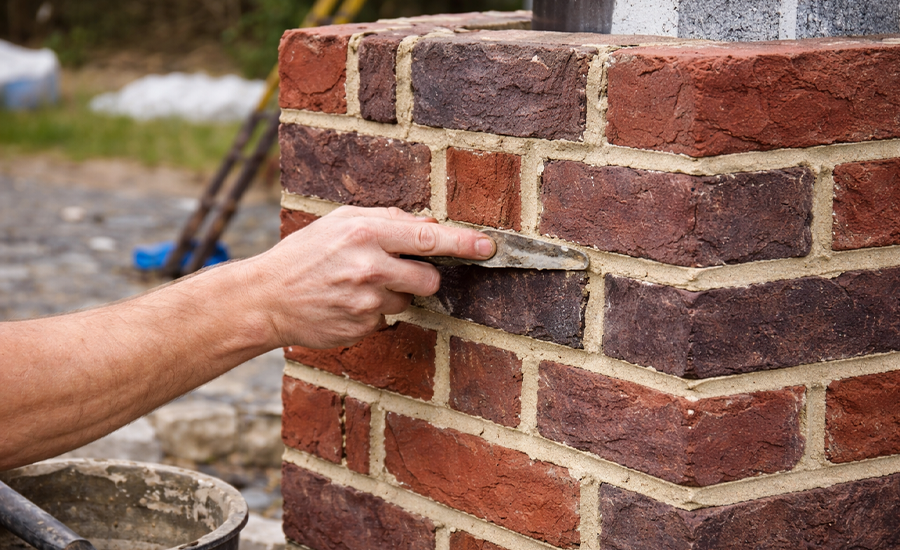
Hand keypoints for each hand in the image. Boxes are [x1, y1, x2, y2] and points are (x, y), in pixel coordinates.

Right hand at [246, 206, 494, 348]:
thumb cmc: (305, 254)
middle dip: (422, 277)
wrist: (267, 298)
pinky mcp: (362, 327)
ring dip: (393, 295)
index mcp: (366, 233)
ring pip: (408, 302)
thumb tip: (429, 227)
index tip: (489, 247)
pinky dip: (374, 313)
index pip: (429, 239)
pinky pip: (387, 320)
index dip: (464, 244)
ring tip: (357, 287)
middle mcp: (370, 267)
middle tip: (394, 271)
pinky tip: (347, 304)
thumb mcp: (340, 221)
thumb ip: (387, 220)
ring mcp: (366, 302)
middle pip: (429, 279)